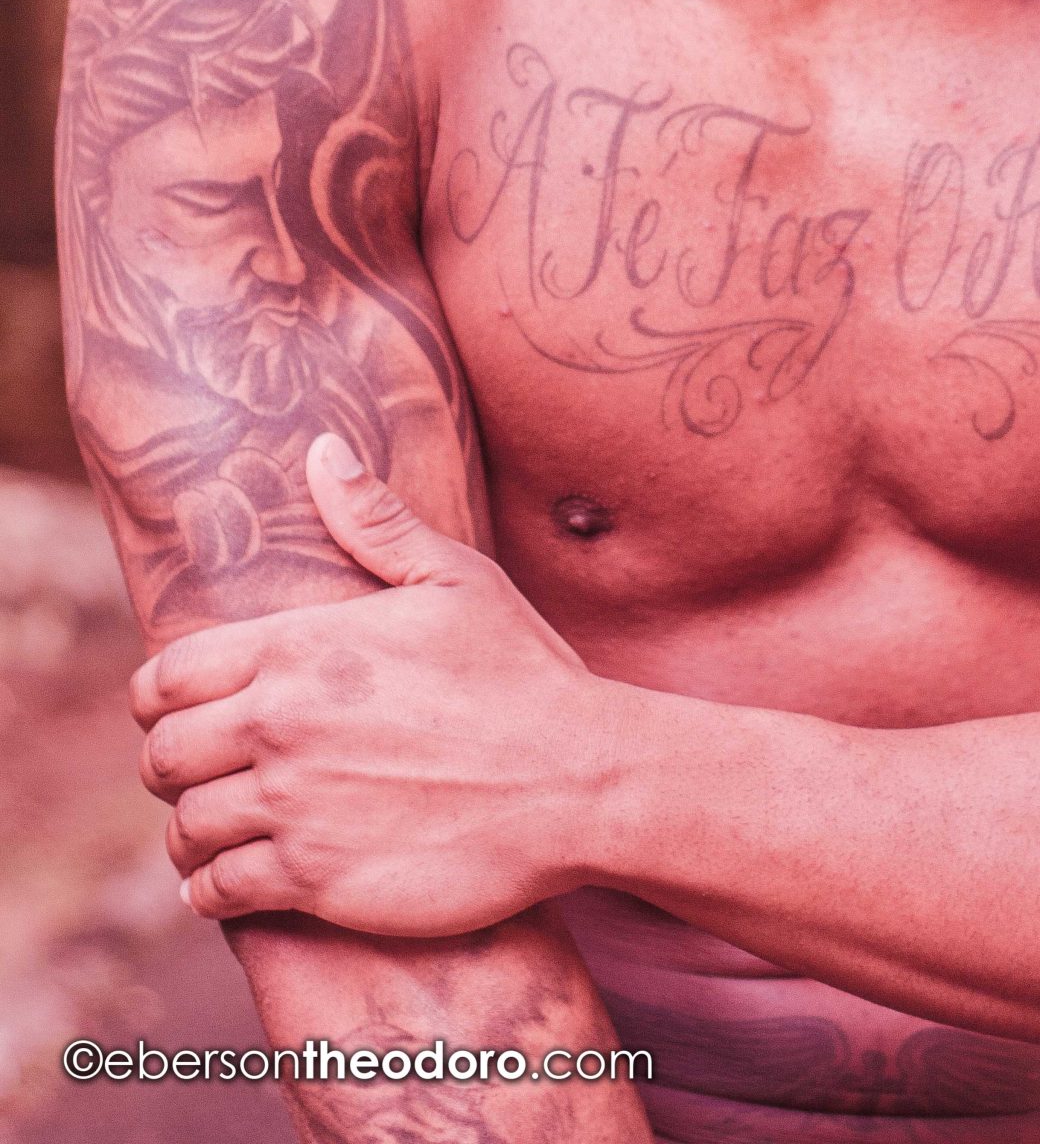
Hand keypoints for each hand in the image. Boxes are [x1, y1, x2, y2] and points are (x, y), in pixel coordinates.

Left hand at [132, 434, 615, 934]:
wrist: (576, 778)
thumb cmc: (522, 673)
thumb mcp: (455, 579)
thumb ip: (375, 521)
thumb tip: (323, 451)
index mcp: (299, 646)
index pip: (168, 675)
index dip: (158, 695)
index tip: (175, 709)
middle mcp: (280, 723)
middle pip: (162, 755)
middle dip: (171, 763)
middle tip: (200, 771)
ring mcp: (293, 804)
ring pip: (186, 826)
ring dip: (192, 829)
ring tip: (215, 830)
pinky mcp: (315, 878)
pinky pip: (217, 892)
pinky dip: (212, 890)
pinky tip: (232, 882)